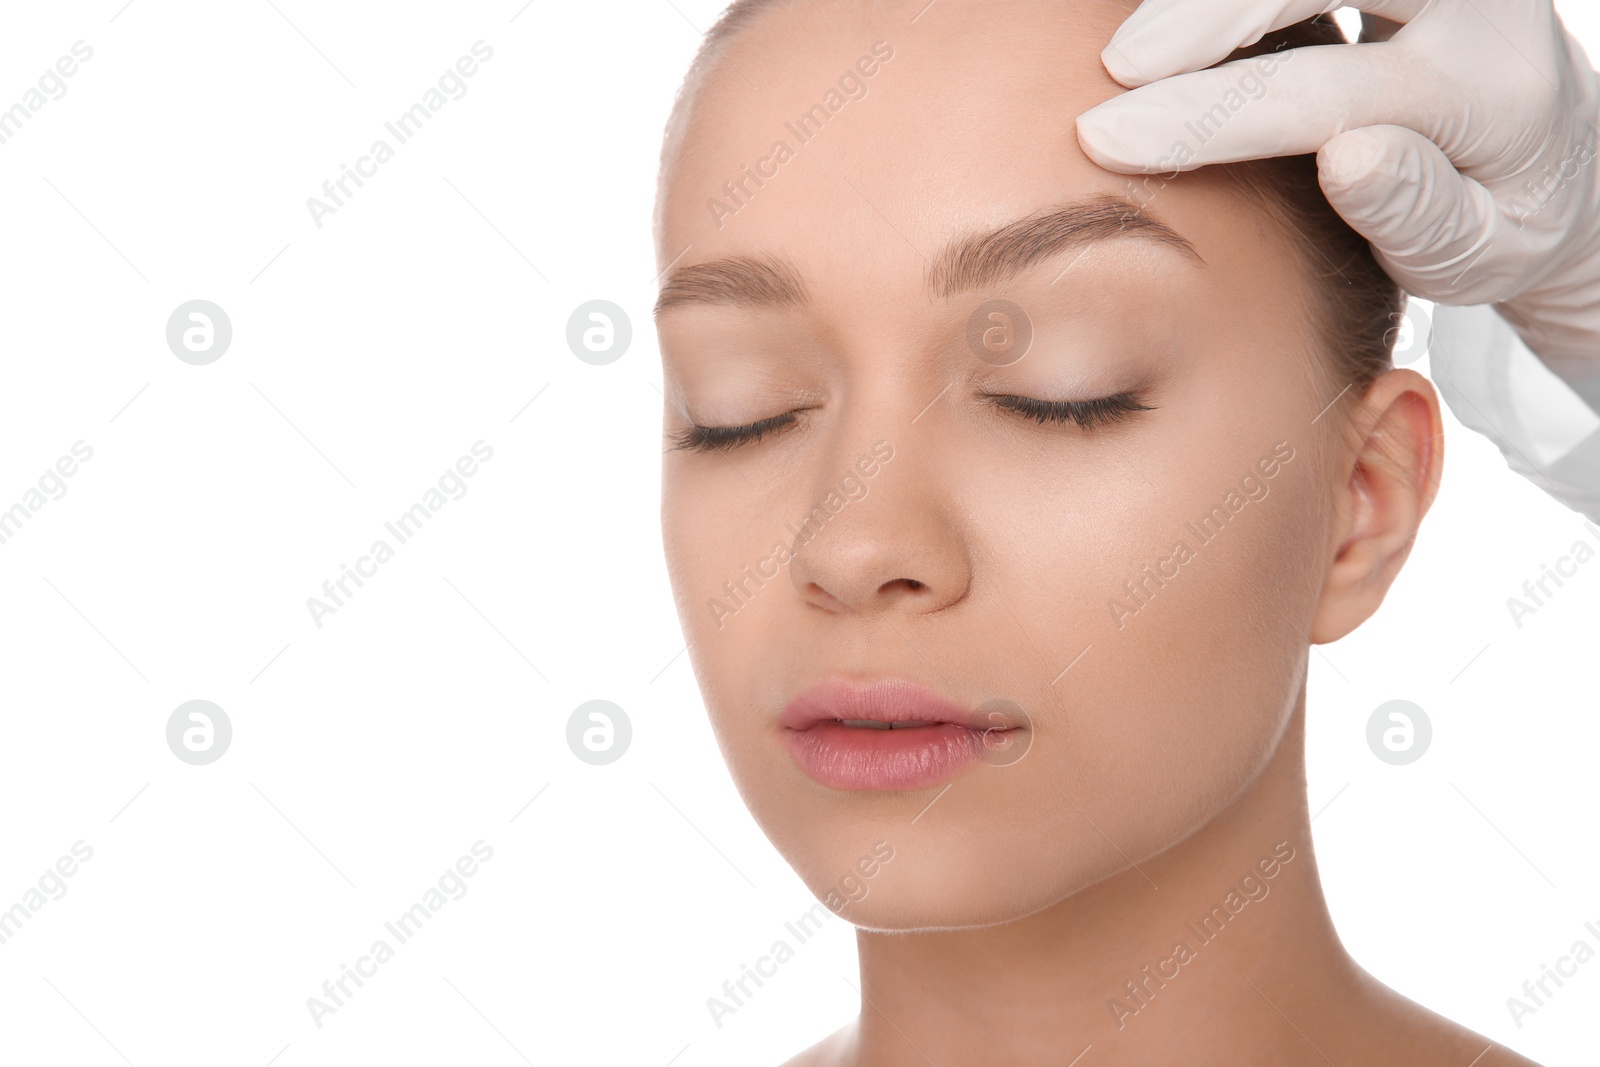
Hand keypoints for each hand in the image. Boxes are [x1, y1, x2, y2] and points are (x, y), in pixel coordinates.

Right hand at [1075, 0, 1599, 377]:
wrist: (1554, 164)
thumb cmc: (1496, 224)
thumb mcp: (1473, 253)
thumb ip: (1417, 211)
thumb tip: (1348, 155)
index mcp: (1492, 91)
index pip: (1326, 94)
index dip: (1207, 116)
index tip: (1110, 140)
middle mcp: (1479, 2)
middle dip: (1205, 15)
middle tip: (1120, 68)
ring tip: (1136, 47)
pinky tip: (1177, 24)